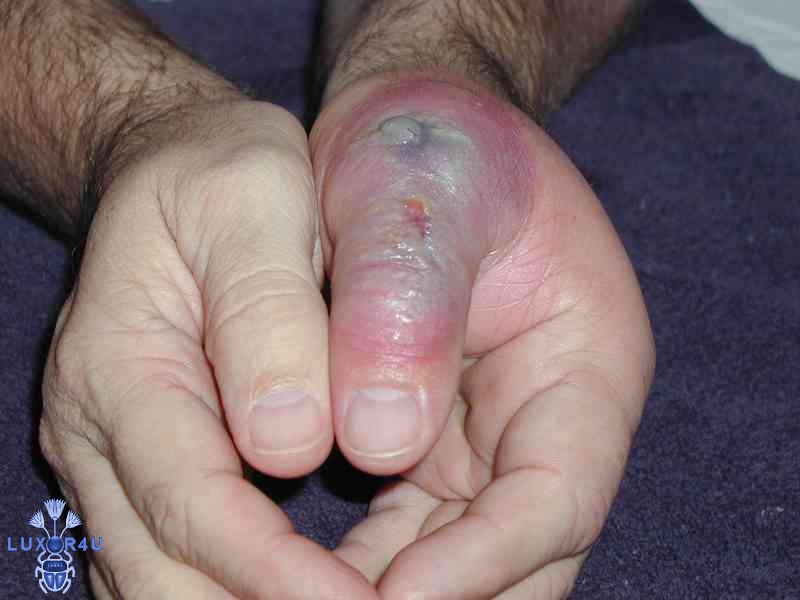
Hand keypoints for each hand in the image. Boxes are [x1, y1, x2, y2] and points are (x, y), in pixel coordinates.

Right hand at [40, 100, 376, 598]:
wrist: (179, 164)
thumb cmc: (223, 173)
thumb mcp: (255, 204)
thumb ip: (268, 317)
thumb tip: (289, 446)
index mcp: (123, 367)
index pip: (194, 506)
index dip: (275, 575)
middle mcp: (100, 429)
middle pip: (165, 574)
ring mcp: (117, 453)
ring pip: (163, 580)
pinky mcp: (147, 460)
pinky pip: (174, 557)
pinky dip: (235, 589)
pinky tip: (302, 591)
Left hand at [311, 74, 654, 598]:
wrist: (408, 129)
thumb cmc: (429, 147)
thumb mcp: (419, 199)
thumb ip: (405, 306)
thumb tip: (378, 440)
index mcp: (584, 362)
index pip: (557, 496)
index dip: (483, 559)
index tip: (390, 595)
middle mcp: (547, 418)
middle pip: (521, 553)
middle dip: (444, 597)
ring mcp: (491, 440)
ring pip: (462, 557)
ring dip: (391, 596)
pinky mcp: (433, 445)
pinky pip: (412, 533)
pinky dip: (368, 569)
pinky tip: (305, 580)